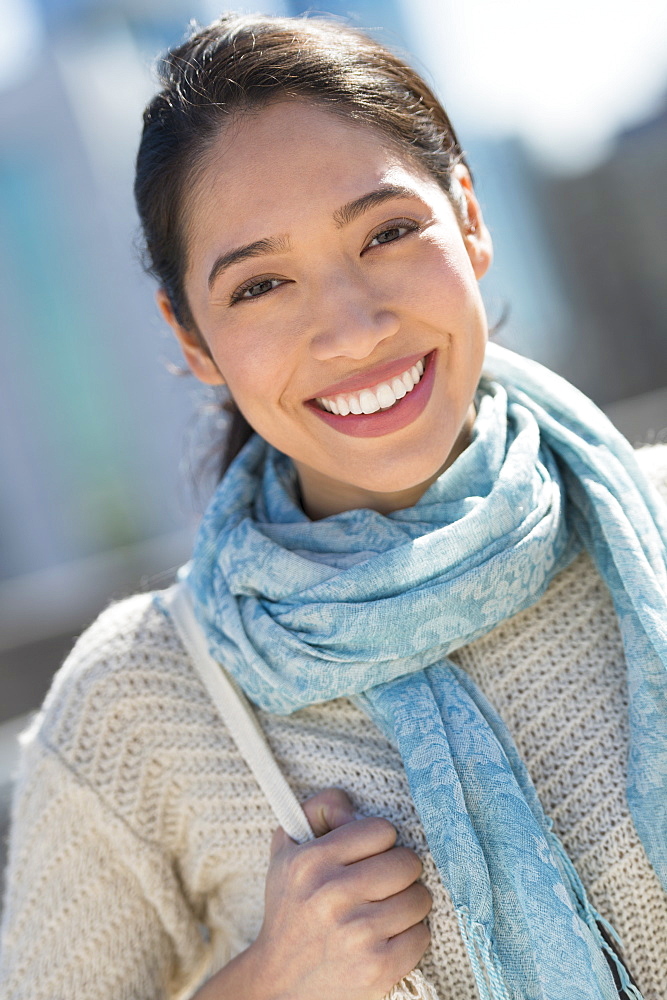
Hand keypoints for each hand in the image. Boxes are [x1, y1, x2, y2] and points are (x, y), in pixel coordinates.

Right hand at [249, 787, 431, 999]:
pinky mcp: (377, 967)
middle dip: (400, 871)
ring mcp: (356, 933)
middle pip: (407, 862)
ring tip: (387, 910)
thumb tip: (354, 806)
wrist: (278, 983)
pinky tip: (388, 937)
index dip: (381, 842)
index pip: (381, 830)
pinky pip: (421, 935)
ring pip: (419, 898)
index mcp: (311, 861)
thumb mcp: (287, 850)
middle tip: (384, 883)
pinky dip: (411, 935)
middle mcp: (332, 894)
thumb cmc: (291, 909)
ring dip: (409, 903)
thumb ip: (318, 811)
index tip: (371, 856)